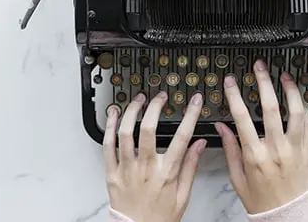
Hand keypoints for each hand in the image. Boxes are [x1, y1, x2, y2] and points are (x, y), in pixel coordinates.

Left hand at [104, 91, 207, 221]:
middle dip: (155, 107)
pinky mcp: (111, 173)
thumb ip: (190, 167)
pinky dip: (109, 127)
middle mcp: (145, 168)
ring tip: (138, 100)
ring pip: (125, 133)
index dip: (190, 115)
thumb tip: (199, 144)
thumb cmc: (159, 218)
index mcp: (166, 173)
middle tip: (160, 97)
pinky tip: (113, 114)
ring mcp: (126, 169)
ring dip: (131, 112)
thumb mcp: (183, 196)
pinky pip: (107, 146)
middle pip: (149, 129)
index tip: (195, 101)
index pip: (181, 137)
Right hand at [214, 60, 307, 213]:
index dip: (235, 95)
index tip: (231, 82)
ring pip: (296, 112)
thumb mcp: (237, 177)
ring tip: (285, 76)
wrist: (287, 216)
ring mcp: (295, 149)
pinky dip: (303, 108)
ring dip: (290, 90)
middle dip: (264, 82)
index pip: (242, 118)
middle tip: (260, 67)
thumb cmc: (262, 200)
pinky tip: (298, 98)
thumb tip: (222, 127)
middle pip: (271, 108)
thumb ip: (230, 149)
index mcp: (255, 156)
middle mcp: (276, 150)